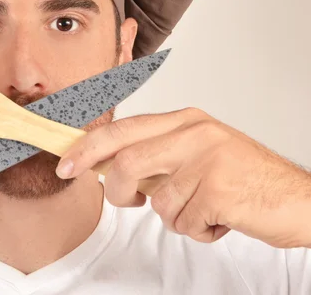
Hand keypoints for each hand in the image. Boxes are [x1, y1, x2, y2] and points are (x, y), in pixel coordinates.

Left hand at [56, 107, 310, 247]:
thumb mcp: (197, 155)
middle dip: (118, 191)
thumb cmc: (244, 179)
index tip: (65, 164)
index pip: (122, 130)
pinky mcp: (219, 190)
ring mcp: (208, 160)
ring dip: (174, 217)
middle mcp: (194, 134)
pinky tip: (219, 219)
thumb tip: (106, 166)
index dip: (88, 148)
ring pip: (157, 201)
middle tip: (128, 202)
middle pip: (127, 162)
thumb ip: (156, 155)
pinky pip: (183, 222)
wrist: (299, 199)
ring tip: (201, 209)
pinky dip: (197, 231)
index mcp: (186, 120)